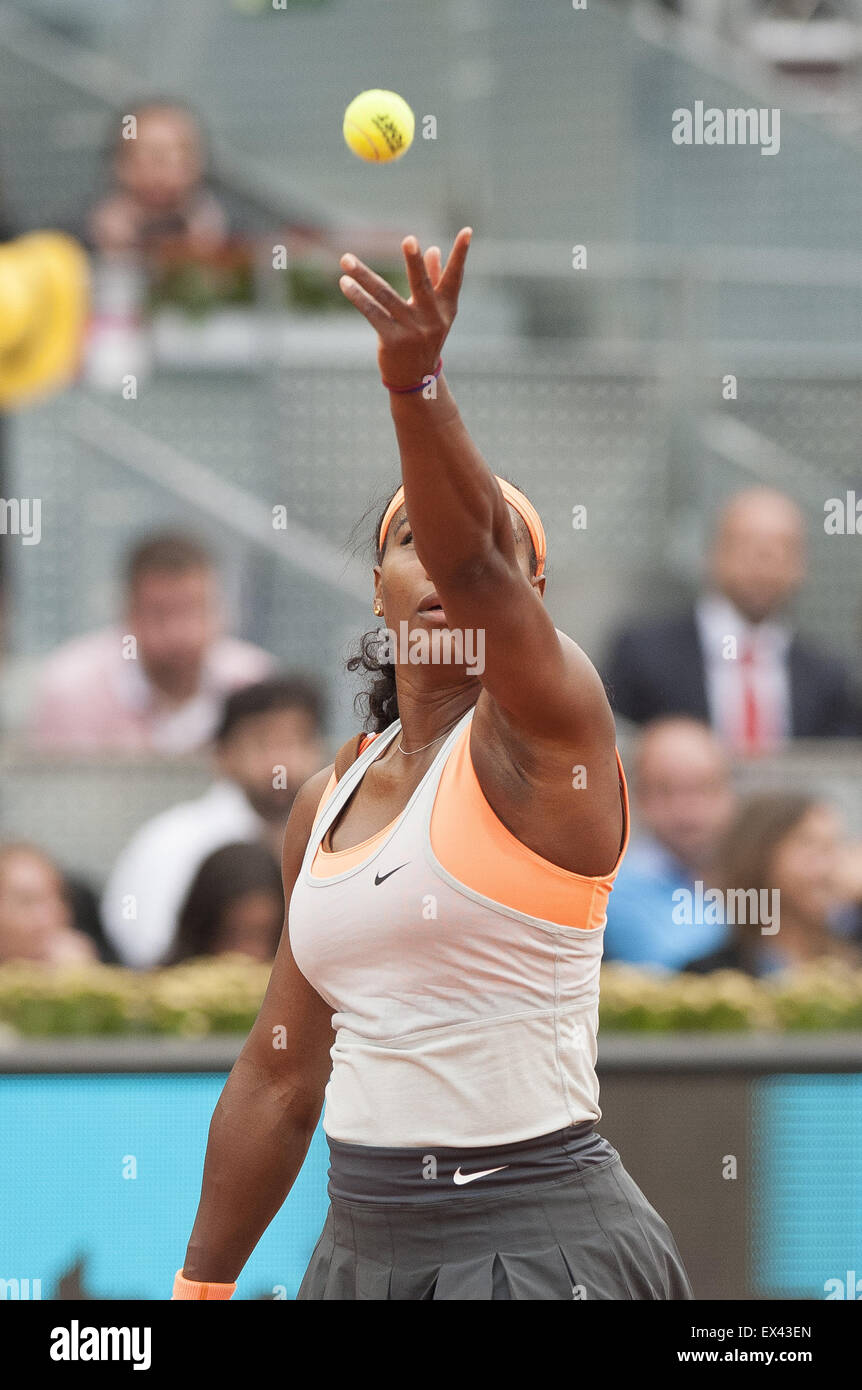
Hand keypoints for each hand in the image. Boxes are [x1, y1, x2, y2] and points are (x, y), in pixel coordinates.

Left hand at [338, 228, 471, 388]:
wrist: (416, 379)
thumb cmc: (426, 338)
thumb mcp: (435, 312)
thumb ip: (435, 280)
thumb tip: (435, 249)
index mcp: (445, 307)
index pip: (454, 277)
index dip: (461, 254)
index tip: (467, 230)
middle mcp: (432, 317)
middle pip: (421, 284)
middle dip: (415, 262)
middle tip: (409, 239)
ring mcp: (413, 330)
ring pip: (385, 296)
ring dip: (363, 276)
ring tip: (346, 259)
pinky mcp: (393, 340)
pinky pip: (373, 313)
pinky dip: (358, 297)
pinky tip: (345, 283)